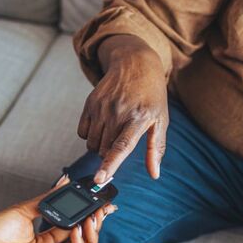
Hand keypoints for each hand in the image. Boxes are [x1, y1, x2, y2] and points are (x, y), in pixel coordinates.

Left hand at [0, 175, 116, 242]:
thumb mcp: (27, 208)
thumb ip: (49, 198)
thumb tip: (66, 181)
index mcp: (47, 238)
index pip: (76, 229)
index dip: (90, 218)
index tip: (102, 205)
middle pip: (83, 241)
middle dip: (96, 225)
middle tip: (102, 210)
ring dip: (91, 237)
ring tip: (91, 220)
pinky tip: (77, 231)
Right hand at [80, 35, 169, 183]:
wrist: (135, 64)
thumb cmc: (151, 95)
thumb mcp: (161, 120)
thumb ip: (156, 148)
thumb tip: (154, 174)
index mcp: (138, 118)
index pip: (121, 147)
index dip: (109, 165)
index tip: (99, 178)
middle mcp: (118, 112)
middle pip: (104, 150)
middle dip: (110, 154)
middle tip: (121, 139)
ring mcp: (102, 107)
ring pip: (92, 144)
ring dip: (100, 146)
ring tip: (113, 131)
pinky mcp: (90, 103)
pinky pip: (82, 133)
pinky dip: (90, 135)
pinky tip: (102, 124)